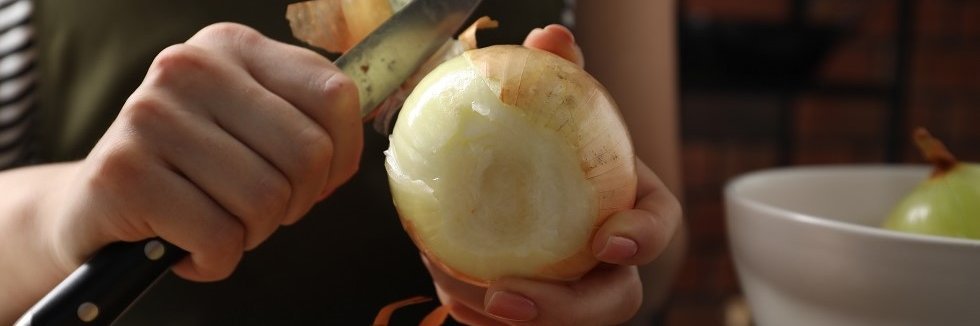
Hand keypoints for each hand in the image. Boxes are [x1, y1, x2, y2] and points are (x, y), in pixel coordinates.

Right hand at [38, 23, 362, 280]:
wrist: (95, 205)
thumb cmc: (191, 172)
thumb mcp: (250, 126)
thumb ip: (305, 123)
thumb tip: (347, 156)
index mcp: (232, 47)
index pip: (334, 96)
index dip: (341, 156)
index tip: (312, 180)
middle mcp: (190, 67)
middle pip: (307, 154)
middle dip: (295, 203)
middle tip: (255, 210)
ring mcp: (151, 115)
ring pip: (266, 200)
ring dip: (251, 234)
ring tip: (215, 221)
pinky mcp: (124, 172)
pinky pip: (219, 237)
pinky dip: (214, 260)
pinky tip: (185, 244)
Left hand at [423, 25, 682, 324]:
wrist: (516, 178)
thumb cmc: (545, 140)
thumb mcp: (553, 104)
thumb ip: (557, 72)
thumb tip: (550, 35)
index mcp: (628, 205)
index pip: (659, 225)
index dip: (643, 239)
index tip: (604, 241)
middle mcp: (609, 260)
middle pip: (615, 301)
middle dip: (566, 309)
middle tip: (508, 293)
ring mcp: (577, 292)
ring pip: (561, 324)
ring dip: (512, 317)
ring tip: (459, 291)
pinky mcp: (542, 312)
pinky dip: (481, 316)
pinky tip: (448, 291)